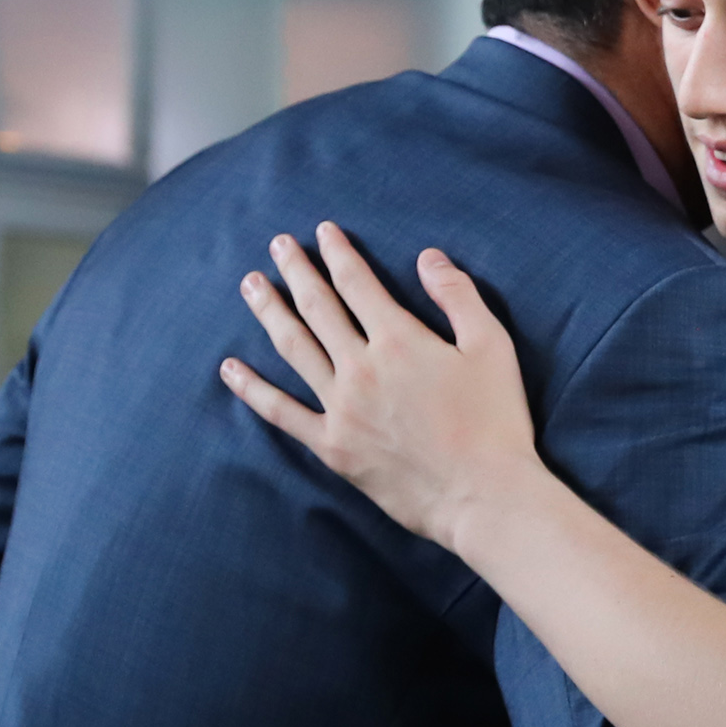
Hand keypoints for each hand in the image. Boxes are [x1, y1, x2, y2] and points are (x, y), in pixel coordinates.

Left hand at [218, 222, 540, 553]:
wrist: (481, 495)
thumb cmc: (495, 421)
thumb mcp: (491, 347)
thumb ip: (458, 296)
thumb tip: (427, 257)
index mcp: (399, 340)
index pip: (357, 283)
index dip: (338, 253)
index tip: (323, 231)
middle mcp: (361, 367)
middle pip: (318, 307)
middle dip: (297, 271)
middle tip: (277, 245)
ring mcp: (341, 408)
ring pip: (293, 348)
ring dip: (269, 312)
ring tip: (250, 286)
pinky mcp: (332, 446)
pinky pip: (282, 412)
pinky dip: (252, 389)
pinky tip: (230, 368)